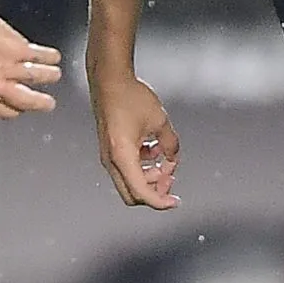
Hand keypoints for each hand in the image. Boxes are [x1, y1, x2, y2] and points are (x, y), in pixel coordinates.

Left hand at [0, 7, 61, 118]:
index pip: (6, 112)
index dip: (17, 110)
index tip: (22, 107)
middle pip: (27, 101)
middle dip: (41, 103)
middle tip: (48, 103)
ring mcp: (9, 67)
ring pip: (39, 77)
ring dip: (50, 76)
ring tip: (54, 74)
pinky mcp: (18, 49)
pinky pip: (41, 56)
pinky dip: (50, 56)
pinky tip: (54, 56)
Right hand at [92, 72, 180, 208]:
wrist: (109, 80)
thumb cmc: (129, 97)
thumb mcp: (160, 121)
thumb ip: (171, 144)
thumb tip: (173, 158)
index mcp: (122, 157)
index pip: (142, 194)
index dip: (161, 202)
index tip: (175, 202)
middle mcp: (111, 161)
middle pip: (133, 194)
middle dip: (155, 191)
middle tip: (170, 178)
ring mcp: (108, 155)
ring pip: (130, 182)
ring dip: (149, 177)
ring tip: (165, 161)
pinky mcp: (110, 149)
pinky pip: (126, 168)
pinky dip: (142, 166)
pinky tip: (153, 150)